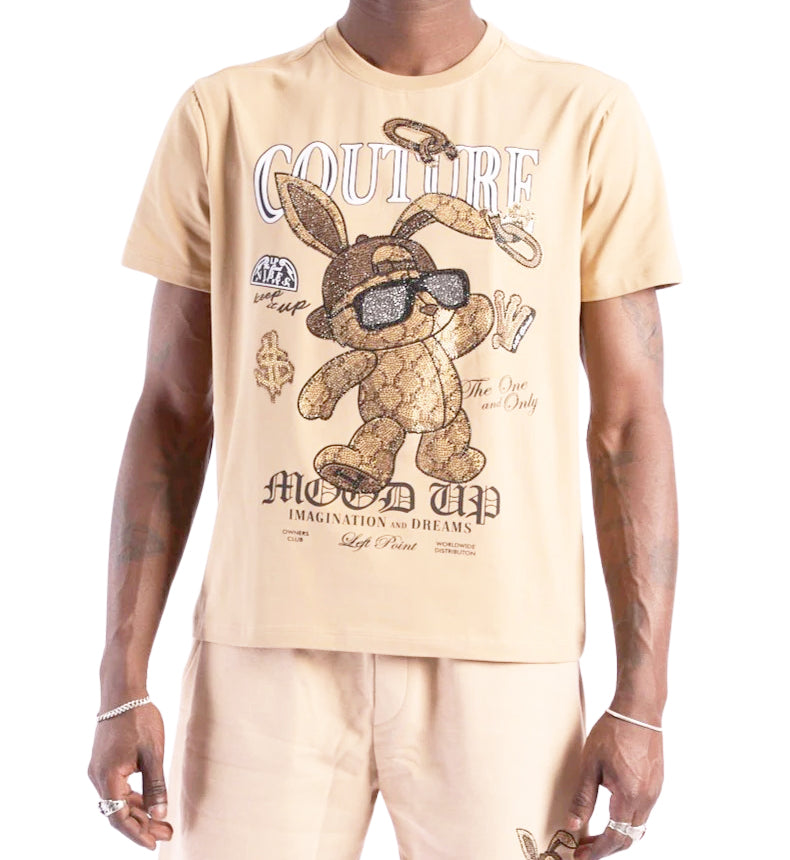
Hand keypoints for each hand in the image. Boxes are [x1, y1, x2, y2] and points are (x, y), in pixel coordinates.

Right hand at [87, 702, 172, 850]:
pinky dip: (133, 798)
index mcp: (107, 777)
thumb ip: (156, 785)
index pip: (118, 817)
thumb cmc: (139, 719)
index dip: (136, 833)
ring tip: (163, 822)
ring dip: (139, 812)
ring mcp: (99, 769)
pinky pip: (117, 788)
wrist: (122, 692)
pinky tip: (150, 802)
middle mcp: (98, 777)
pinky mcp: (104, 762)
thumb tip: (160, 815)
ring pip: (118, 801)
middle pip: (118, 812)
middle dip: (142, 825)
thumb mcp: (153, 753)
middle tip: (167, 834)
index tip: (154, 844)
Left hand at [565, 711, 662, 858]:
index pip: (614, 837)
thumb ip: (583, 798)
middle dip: (606, 848)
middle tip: (584, 850)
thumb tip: (573, 825)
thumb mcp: (590, 764)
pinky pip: (643, 813)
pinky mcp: (656, 784)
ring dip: (617, 836)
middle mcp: (647, 799)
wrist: (638, 711)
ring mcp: (654, 792)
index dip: (597, 851)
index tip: (580, 856)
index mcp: (630, 796)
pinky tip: (611, 815)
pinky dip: (626, 822)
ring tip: (595, 835)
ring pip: (637, 828)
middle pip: (628, 838)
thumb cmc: (613, 732)